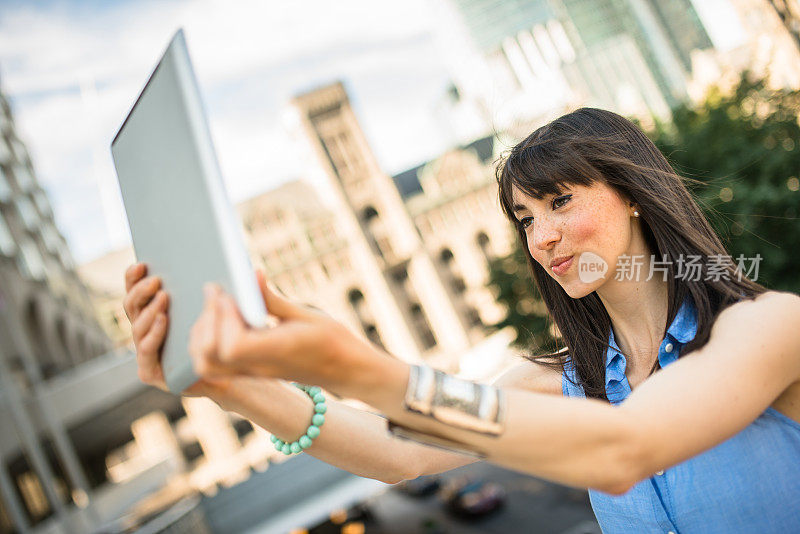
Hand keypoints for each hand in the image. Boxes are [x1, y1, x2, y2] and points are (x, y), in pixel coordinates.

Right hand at [122, 262, 231, 397]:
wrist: (232, 372)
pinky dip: (154, 333)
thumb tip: (260, 271)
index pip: (136, 292)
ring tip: (164, 296)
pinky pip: (146, 350)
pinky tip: (164, 319)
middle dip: (141, 291)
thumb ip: (241, 292)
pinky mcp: (149, 372)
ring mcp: (145, 353)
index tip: (143, 263)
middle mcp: (147, 331)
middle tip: (156, 280)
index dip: (134, 277)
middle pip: (132, 306)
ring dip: (150, 310)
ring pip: (138, 326)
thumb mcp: (231, 309)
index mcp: (155, 312)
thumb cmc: (230, 338)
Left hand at [188, 270, 380, 396]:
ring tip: (217, 304)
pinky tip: (223, 316)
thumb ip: (272, 299)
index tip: (229, 293)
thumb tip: (250, 274)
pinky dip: (209, 340)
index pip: (231, 346)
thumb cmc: (333, 341)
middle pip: (208, 360)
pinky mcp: (250, 370)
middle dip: (205, 324)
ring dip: (203, 334)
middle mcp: (259, 367)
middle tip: (216, 293)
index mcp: (277, 352)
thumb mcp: (307, 314)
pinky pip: (216, 362)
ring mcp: (252, 373)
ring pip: (207, 365)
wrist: (346, 369)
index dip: (223, 318)